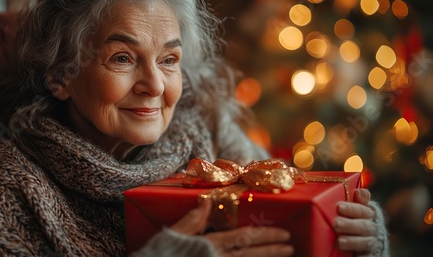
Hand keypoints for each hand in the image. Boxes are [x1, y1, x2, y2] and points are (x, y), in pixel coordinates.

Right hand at [171, 199, 293, 256]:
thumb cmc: (160, 255)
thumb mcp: (173, 235)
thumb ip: (192, 219)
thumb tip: (207, 199)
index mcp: (209, 245)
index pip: (244, 238)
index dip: (266, 236)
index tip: (284, 234)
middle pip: (251, 254)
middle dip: (272, 251)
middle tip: (290, 247)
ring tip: (283, 256)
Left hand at [333, 188, 380, 255]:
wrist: (366, 242)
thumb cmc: (354, 219)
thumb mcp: (354, 209)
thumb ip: (356, 200)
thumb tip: (360, 192)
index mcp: (369, 214)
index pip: (363, 210)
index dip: (352, 208)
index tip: (339, 207)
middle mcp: (373, 227)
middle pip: (363, 226)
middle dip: (349, 225)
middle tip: (336, 223)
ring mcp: (372, 242)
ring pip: (366, 242)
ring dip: (353, 241)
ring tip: (339, 242)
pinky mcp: (371, 254)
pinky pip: (368, 256)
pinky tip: (355, 256)